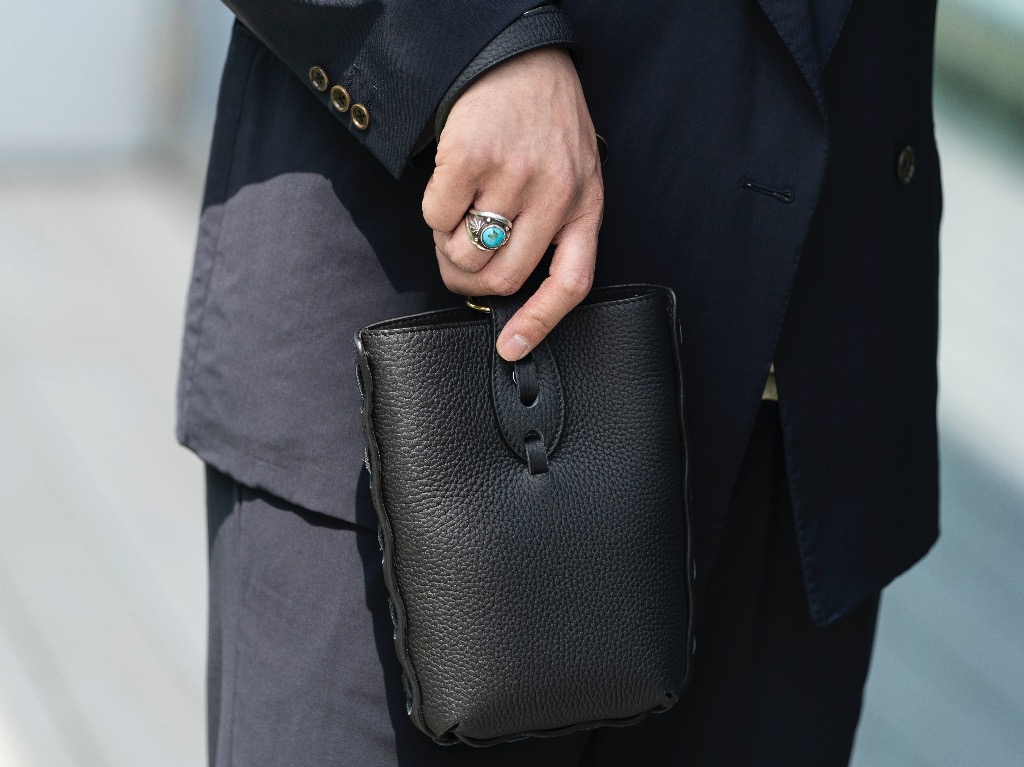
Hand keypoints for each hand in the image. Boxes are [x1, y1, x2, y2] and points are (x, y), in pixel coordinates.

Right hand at [422, 47, 603, 360]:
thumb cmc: (545, 122)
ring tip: (459, 212)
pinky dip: (433, 210)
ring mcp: (515, 175)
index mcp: (585, 206)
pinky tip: (449, 183)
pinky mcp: (473, 156)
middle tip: (458, 261)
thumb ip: (552, 226)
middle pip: (503, 278)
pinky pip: (436, 215)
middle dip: (469, 280)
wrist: (520, 57)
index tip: (512, 349)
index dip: (539, 324)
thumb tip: (505, 285)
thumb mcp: (574, 175)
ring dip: (449, 243)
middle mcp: (555, 194)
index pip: (571, 283)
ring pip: (465, 251)